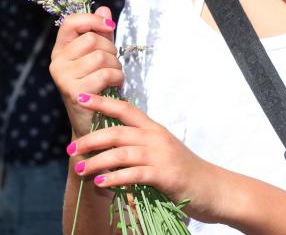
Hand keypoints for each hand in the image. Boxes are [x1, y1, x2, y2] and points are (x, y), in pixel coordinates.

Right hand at [49, 7, 120, 137]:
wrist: (93, 123)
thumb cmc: (97, 86)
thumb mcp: (98, 56)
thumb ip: (101, 33)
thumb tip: (104, 9)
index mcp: (60, 50)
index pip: (71, 22)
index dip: (93, 19)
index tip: (109, 26)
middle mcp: (57, 62)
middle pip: (92, 39)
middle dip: (111, 49)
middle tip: (113, 63)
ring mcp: (63, 78)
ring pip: (101, 57)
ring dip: (116, 65)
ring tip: (115, 75)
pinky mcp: (74, 92)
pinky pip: (105, 74)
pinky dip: (117, 78)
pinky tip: (115, 85)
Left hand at [67, 93, 223, 223]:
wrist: (214, 189)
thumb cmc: (185, 171)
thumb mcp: (162, 151)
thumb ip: (139, 145)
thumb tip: (110, 145)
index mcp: (153, 128)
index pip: (124, 108)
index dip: (102, 101)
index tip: (80, 97)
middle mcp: (155, 137)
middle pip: (116, 131)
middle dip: (90, 139)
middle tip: (70, 147)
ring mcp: (160, 156)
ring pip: (120, 153)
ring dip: (96, 161)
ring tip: (79, 169)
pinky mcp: (164, 175)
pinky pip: (133, 174)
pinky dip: (115, 178)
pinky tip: (101, 182)